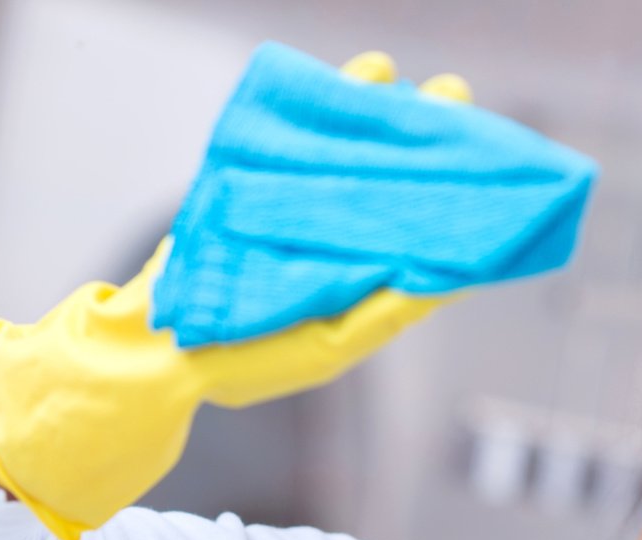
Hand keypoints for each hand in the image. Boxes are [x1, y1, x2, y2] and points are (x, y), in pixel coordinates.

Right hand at [0, 53, 469, 539]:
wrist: (153, 351)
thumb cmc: (244, 362)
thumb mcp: (325, 346)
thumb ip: (381, 312)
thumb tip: (443, 276)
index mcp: (366, 289)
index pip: (426, 237)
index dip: (459, 200)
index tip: (488, 161)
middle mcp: (337, 252)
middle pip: (390, 186)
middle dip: (422, 143)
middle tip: (456, 96)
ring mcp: (296, 223)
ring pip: (344, 160)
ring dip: (373, 118)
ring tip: (402, 76)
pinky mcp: (255, 201)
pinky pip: (293, 149)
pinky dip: (314, 115)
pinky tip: (344, 80)